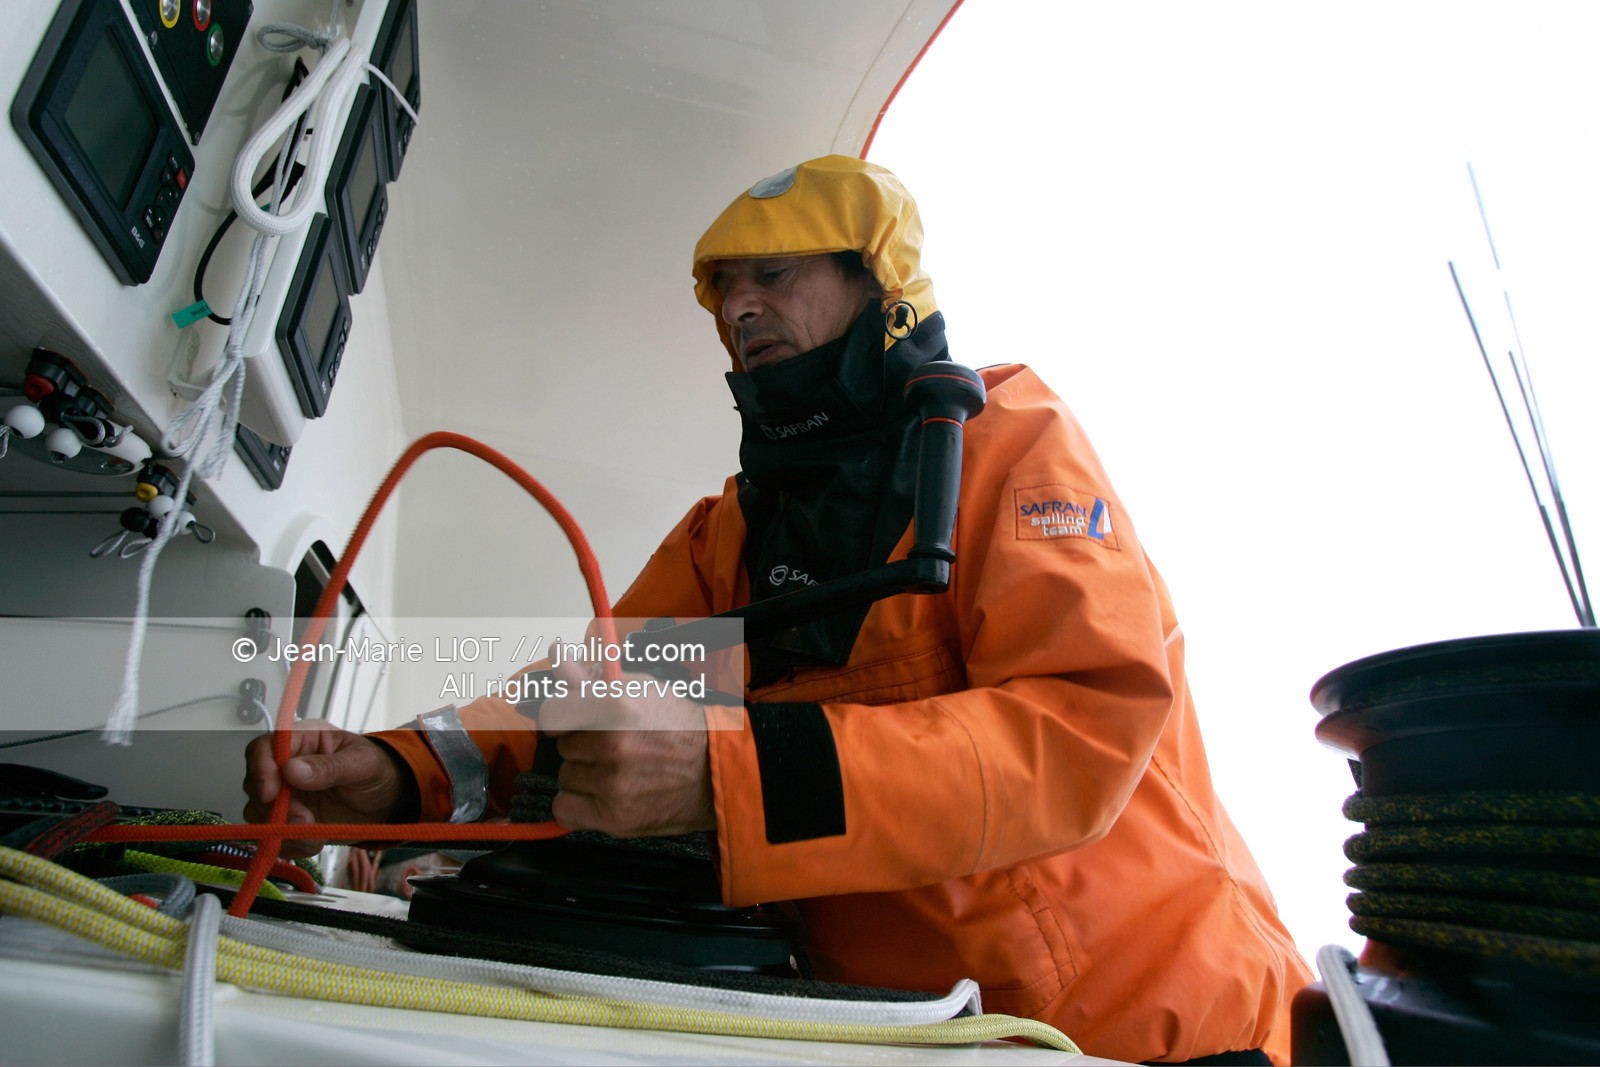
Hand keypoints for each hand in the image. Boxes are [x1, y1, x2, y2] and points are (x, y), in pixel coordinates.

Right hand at [242, 720, 418, 857]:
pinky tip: (314, 841)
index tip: (270, 793)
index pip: (263, 748)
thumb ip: (329, 766)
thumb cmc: (378, 770)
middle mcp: (286, 767)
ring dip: (282, 829)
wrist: (390, 801)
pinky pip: (273, 837)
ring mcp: (285, 796)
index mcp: (303, 740)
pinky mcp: (288, 821)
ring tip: (314, 832)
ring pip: (258, 813)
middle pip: (255, 784)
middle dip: (274, 808)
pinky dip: (291, 844)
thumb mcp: (362, 763)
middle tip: (304, 819)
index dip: (260, 769)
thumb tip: (292, 770)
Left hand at [539, 659, 714, 836]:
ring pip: (566, 777)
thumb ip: (590, 677)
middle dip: (583, 745)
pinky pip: (565, 809)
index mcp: (616, 705)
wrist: (716, 771)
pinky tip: (602, 795)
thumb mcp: (641, 688)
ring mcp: (612, 784)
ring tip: (618, 771)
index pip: (552, 714)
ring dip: (585, 775)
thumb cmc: (680, 727)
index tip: (576, 722)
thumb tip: (556, 656)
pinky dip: (578, 804)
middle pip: (564, 747)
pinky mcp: (614, 818)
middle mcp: (612, 745)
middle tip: (615, 747)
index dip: (563, 717)